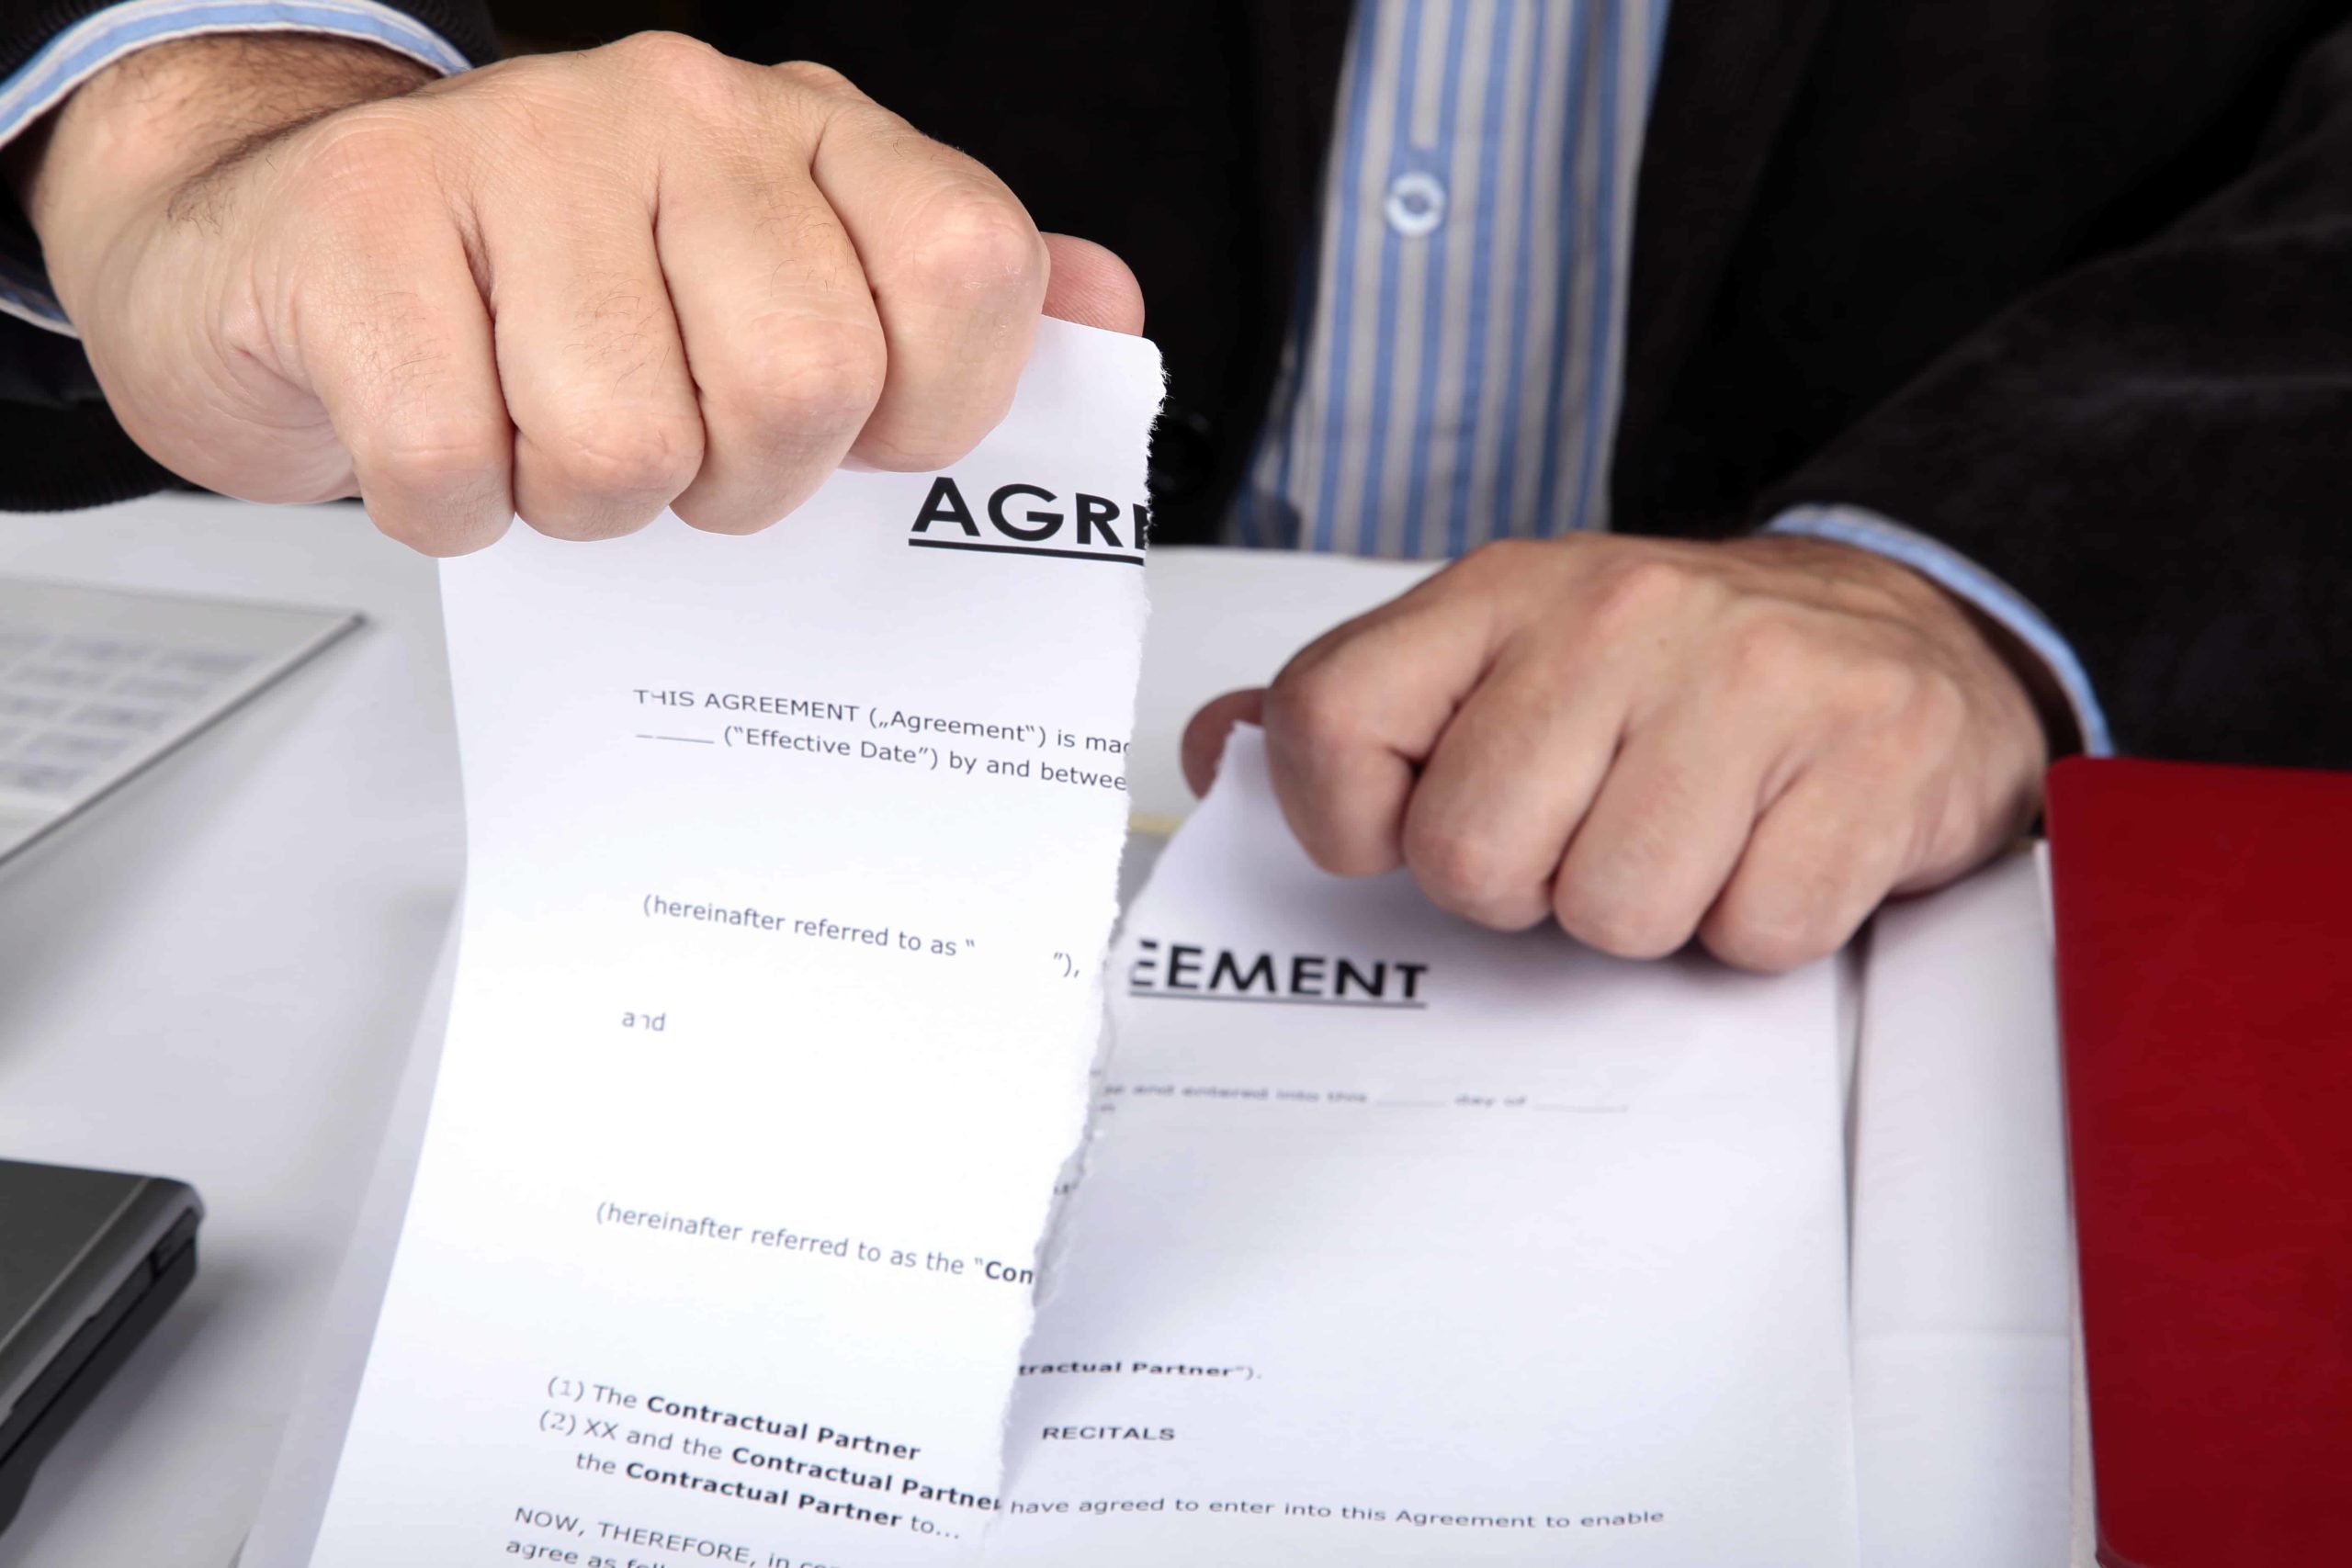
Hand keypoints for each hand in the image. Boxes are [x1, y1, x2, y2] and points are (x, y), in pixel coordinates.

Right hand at [10, 33, 1140, 551]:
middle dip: (738, 483)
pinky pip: (461, 469)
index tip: (858, 443)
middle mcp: (680, 112)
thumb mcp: (775, 283)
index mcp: (809, 132)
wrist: (285, 240)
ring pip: (628, 448)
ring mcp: (519, 150)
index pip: (973, 266)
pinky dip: (456, 511)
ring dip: (586, 503)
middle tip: (676, 453)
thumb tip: (1104, 311)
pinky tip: (449, 441)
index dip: (932, 409)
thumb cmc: (548, 293)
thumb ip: (944, 306)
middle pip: (806, 387)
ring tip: (547, 433)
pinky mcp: (366, 226)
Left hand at [1183, 535, 2051, 971]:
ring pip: (1615, 915)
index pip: (1330, 720)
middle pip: (1472, 857)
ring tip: (1693, 836)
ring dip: (1652, 913)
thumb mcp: (1505, 658)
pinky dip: (1760, 926)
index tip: (1411, 828)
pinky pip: (1754, 934)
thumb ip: (1357, 711)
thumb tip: (1218, 760)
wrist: (1903, 640)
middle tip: (1592, 833)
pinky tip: (1775, 846)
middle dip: (1529, 887)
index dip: (1350, 823)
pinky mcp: (1871, 758)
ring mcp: (1755, 679)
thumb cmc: (1676, 678)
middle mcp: (1622, 613)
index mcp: (1503, 591)